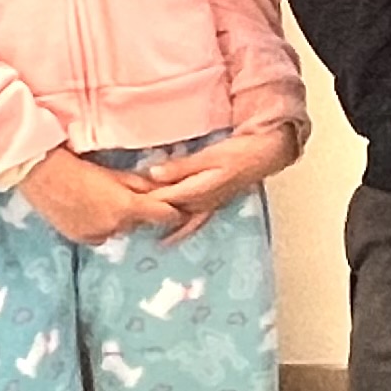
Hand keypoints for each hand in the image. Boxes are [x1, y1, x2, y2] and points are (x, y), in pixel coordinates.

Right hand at [19, 148, 180, 246]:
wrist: (39, 174)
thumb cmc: (78, 166)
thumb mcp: (115, 173)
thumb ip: (141, 185)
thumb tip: (164, 190)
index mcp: (128, 207)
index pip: (164, 216)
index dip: (171, 211)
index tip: (172, 207)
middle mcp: (115, 226)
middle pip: (140, 222)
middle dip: (138, 212)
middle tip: (123, 195)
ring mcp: (97, 235)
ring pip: (120, 229)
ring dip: (118, 220)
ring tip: (100, 201)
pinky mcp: (81, 240)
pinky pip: (101, 235)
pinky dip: (100, 226)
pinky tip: (88, 211)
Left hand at [134, 125, 296, 242]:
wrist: (267, 155)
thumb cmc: (242, 152)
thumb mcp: (209, 155)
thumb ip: (181, 167)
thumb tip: (153, 174)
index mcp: (199, 190)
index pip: (163, 199)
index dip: (142, 200)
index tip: (122, 201)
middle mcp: (203, 203)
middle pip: (168, 211)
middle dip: (147, 215)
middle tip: (124, 219)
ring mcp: (209, 205)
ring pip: (179, 219)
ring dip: (161, 225)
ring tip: (140, 232)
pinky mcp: (215, 204)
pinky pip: (194, 222)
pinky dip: (181, 231)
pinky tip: (170, 239)